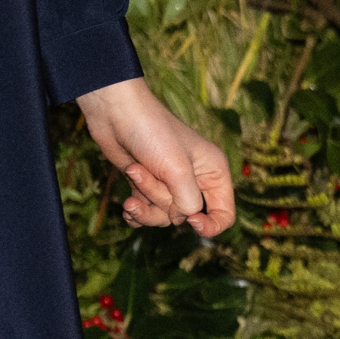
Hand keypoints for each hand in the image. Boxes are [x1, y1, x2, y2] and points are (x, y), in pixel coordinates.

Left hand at [79, 77, 234, 236]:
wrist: (116, 113)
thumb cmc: (152, 133)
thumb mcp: (177, 170)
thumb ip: (187, 202)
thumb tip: (185, 219)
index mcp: (213, 173)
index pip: (224, 214)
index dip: (210, 225)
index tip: (191, 221)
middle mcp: (194, 181)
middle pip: (184, 216)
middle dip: (161, 200)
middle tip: (145, 171)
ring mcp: (169, 185)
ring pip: (162, 216)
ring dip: (144, 201)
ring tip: (133, 172)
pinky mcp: (147, 187)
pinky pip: (145, 215)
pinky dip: (135, 212)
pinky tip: (127, 202)